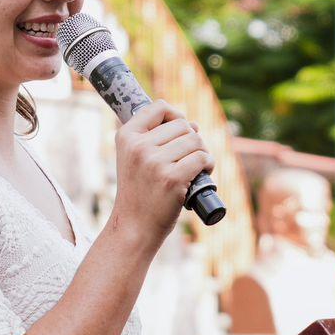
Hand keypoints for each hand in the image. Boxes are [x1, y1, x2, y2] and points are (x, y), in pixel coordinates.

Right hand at [108, 101, 213, 247]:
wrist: (134, 227)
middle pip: (182, 125)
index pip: (159, 107)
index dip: (175, 116)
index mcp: (126, 136)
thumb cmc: (140, 192)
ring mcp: (155, 162)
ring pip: (195, 141)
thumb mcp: (134, 158)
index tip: (178, 133)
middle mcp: (139, 146)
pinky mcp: (172, 179)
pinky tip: (203, 173)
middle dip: (192, 139)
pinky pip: (202, 158)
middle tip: (187, 159)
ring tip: (194, 168)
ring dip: (202, 153)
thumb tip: (193, 124)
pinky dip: (208, 164)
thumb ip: (155, 137)